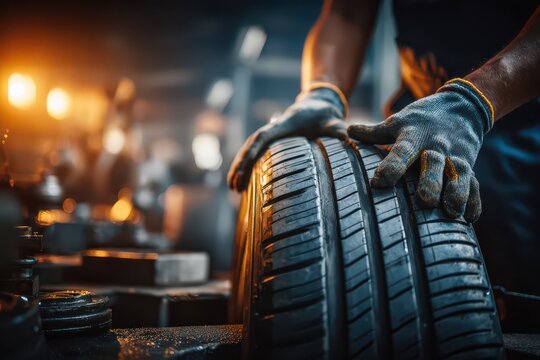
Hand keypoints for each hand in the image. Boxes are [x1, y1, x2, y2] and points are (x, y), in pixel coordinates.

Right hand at [227, 87, 347, 191]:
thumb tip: (346, 136)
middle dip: (239, 166)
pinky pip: (253, 153)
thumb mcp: (332, 120)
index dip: (250, 154)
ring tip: (232, 188)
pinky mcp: (270, 142)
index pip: (261, 139)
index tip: (243, 169)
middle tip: (233, 187)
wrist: (318, 105)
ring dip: (239, 167)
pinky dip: (245, 166)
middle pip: (249, 147)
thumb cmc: (324, 115)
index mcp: (282, 126)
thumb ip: (337, 128)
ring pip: (248, 151)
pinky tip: (241, 182)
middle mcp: (271, 130)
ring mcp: (269, 136)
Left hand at [348, 79, 492, 221]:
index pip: (401, 152)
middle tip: (425, 202)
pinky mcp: (470, 165)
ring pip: (460, 176)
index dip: (391, 166)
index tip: (379, 183)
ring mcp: (456, 157)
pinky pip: (474, 184)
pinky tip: (471, 218)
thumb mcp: (398, 121)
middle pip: (434, 165)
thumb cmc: (422, 118)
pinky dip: (475, 201)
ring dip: (457, 194)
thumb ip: (374, 132)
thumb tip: (347, 132)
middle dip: (431, 183)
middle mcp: (436, 147)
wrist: (461, 106)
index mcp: (414, 136)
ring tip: (452, 213)